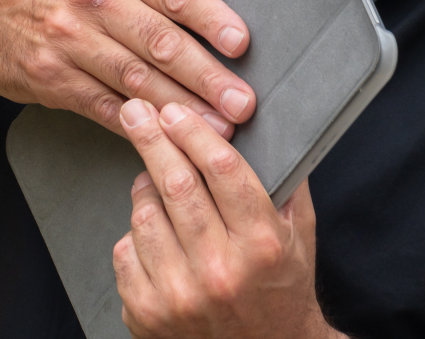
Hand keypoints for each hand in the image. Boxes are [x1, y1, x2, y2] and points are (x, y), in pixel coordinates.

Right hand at [0, 0, 254, 135]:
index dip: (209, 17)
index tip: (241, 43)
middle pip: (159, 42)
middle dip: (206, 77)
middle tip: (243, 103)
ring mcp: (69, 41)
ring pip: (137, 80)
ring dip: (183, 109)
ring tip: (220, 131)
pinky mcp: (53, 79)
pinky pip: (105, 106)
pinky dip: (140, 125)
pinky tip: (168, 137)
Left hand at [114, 99, 338, 338]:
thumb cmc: (280, 290)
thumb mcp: (298, 238)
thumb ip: (284, 184)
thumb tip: (262, 129)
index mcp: (261, 246)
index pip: (222, 170)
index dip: (194, 133)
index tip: (175, 112)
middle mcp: (220, 272)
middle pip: (175, 184)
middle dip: (152, 139)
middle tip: (137, 112)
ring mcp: (180, 295)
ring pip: (144, 213)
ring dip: (144, 188)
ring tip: (154, 182)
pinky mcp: (148, 313)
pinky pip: (126, 248)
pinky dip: (136, 233)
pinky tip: (155, 233)